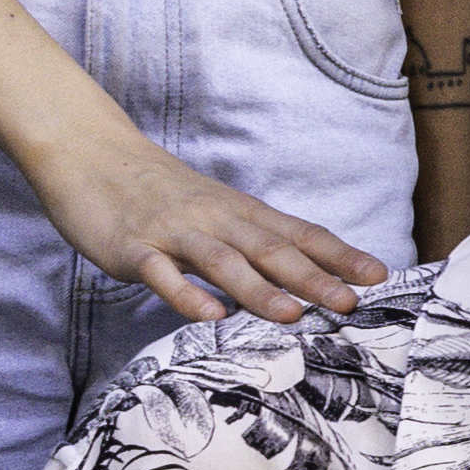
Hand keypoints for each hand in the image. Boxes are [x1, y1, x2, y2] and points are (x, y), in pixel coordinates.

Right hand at [36, 128, 394, 327]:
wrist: (90, 153)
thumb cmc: (160, 191)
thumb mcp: (216, 211)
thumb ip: (254, 242)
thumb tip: (304, 277)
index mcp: (240, 213)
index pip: (300, 234)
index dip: (340, 255)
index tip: (379, 276)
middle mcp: (215, 219)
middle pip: (271, 249)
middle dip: (314, 278)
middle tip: (351, 304)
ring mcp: (174, 233)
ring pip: (223, 262)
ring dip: (259, 289)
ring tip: (292, 315)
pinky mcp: (132, 247)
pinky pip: (161, 273)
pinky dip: (185, 294)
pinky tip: (208, 315)